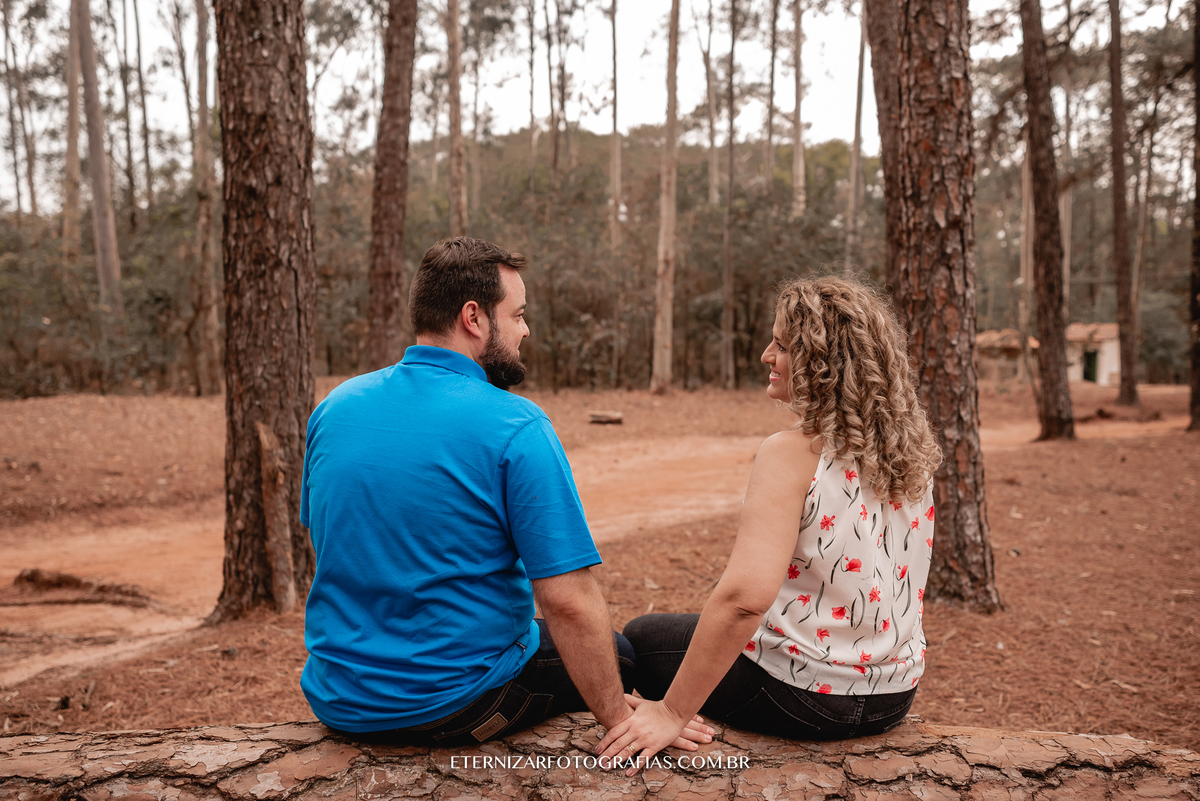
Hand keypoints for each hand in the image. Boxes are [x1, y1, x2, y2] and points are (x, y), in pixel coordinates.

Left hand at [595, 696, 712, 775]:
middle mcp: (635, 731)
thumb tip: (622, 695)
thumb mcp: (642, 703)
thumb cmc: (658, 708)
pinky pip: (643, 758)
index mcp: (631, 721)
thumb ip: (630, 701)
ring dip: (616, 761)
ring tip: (607, 767)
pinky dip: (635, 766)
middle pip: (617, 744)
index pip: (613, 733)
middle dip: (606, 754)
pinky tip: (628, 773)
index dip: (604, 742)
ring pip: (627, 752)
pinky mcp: (654, 746)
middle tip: (598, 763)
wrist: (674, 712)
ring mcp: (644, 739)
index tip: (597, 750)